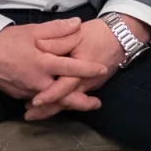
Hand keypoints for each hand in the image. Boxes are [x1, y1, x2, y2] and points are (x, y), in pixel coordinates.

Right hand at [0, 19, 109, 117]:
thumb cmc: (6, 40)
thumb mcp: (33, 31)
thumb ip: (57, 29)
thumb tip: (78, 24)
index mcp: (43, 64)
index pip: (72, 68)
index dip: (89, 69)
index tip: (102, 69)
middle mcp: (37, 82)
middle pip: (64, 97)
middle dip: (82, 103)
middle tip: (97, 104)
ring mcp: (27, 91)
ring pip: (51, 101)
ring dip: (66, 103)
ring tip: (81, 103)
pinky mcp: (18, 95)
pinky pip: (37, 100)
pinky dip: (48, 101)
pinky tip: (55, 99)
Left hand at [23, 15, 138, 119]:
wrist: (122, 37)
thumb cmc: (99, 34)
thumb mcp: (77, 34)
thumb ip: (58, 40)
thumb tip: (39, 45)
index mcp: (81, 71)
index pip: (64, 87)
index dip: (49, 95)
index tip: (34, 101)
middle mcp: (85, 83)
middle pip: (65, 101)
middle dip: (47, 110)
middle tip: (28, 116)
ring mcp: (89, 86)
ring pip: (69, 101)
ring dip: (53, 108)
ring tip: (34, 113)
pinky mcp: (89, 85)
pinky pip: (74, 96)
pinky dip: (62, 101)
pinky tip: (49, 104)